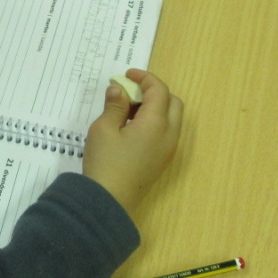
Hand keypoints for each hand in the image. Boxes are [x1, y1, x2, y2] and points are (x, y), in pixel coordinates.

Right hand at [82, 70, 182, 213]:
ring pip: (172, 119)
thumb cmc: (105, 162)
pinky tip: (131, 128)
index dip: (144, 78)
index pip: (159, 90)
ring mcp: (168, 150)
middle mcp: (169, 135)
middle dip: (155, 92)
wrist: (108, 201)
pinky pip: (166, 133)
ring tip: (127, 111)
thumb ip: (114, 105)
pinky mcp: (162, 161)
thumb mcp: (103, 128)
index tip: (127, 75)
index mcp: (156, 123)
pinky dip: (155, 123)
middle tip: (131, 92)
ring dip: (155, 108)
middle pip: (173, 103)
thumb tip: (118, 90)